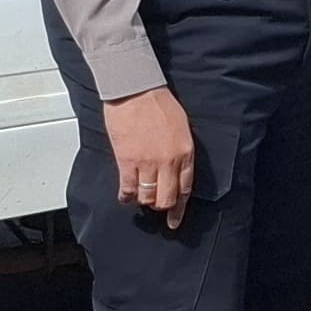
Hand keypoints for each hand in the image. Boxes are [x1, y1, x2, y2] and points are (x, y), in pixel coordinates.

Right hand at [105, 87, 195, 228]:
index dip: (179, 209)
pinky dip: (126, 196)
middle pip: (166, 199)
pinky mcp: (127, 161)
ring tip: (139, 195)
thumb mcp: (181, 127)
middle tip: (155, 205)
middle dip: (161, 206)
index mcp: (185, 152)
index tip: (174, 220)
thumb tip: (176, 170)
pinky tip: (125, 196)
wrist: (136, 90)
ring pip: (147, 197)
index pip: (185, 189)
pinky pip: (128, 189)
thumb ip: (180, 150)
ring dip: (143, 200)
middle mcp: (169, 162)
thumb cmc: (158, 102)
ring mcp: (148, 163)